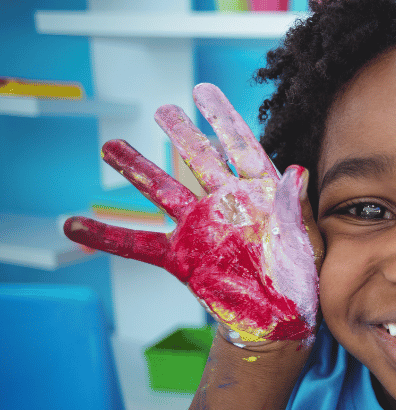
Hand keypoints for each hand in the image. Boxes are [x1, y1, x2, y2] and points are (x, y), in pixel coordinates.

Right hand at [64, 84, 321, 343]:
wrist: (280, 319)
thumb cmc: (300, 279)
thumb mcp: (307, 243)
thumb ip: (298, 209)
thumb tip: (299, 170)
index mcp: (261, 194)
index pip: (241, 147)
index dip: (222, 118)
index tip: (202, 90)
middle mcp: (226, 204)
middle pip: (199, 159)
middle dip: (181, 133)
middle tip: (162, 110)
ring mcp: (201, 228)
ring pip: (163, 191)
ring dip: (138, 169)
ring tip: (110, 146)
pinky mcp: (182, 257)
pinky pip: (139, 244)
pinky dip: (108, 236)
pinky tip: (75, 225)